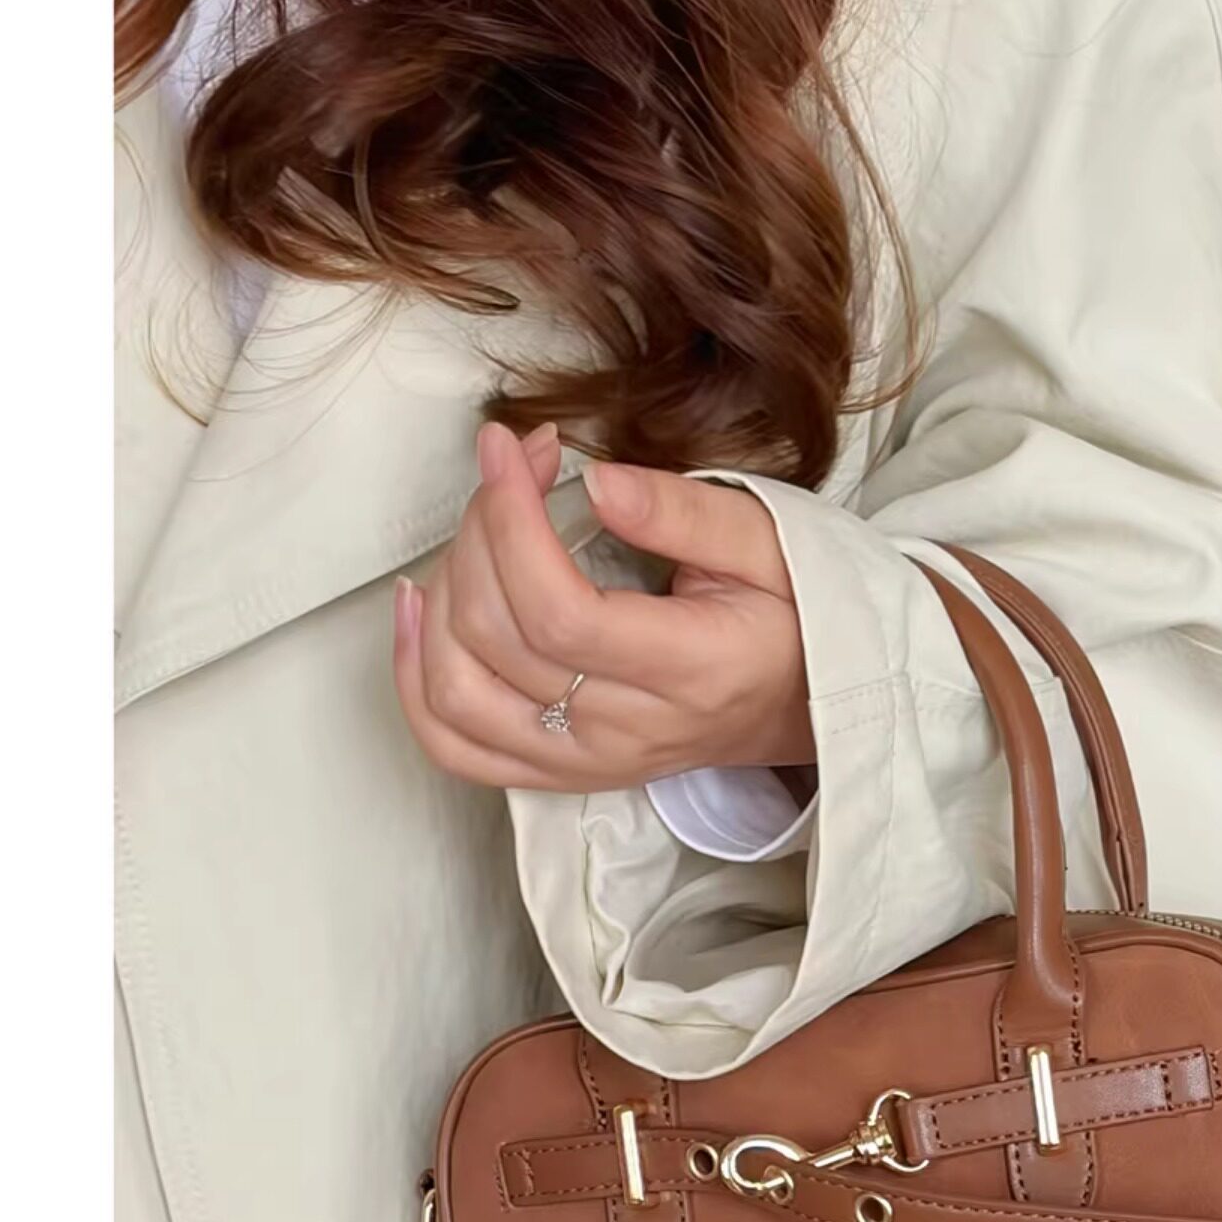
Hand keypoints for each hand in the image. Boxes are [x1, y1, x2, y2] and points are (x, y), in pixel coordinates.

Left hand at [393, 420, 813, 791]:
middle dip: (479, 529)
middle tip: (511, 468)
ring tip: (477, 529)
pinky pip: (452, 744)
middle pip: (497, 638)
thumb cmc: (793, 619)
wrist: (806, 705)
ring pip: (456, 691)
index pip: (559, 613)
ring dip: (441, 594)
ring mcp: (585, 761)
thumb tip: (599, 482)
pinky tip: (418, 607)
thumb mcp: (772, 543)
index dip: (511, 521)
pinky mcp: (556, 772)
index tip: (510, 449)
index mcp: (690, 672)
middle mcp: (627, 731)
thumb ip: (686, 512)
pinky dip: (414, 676)